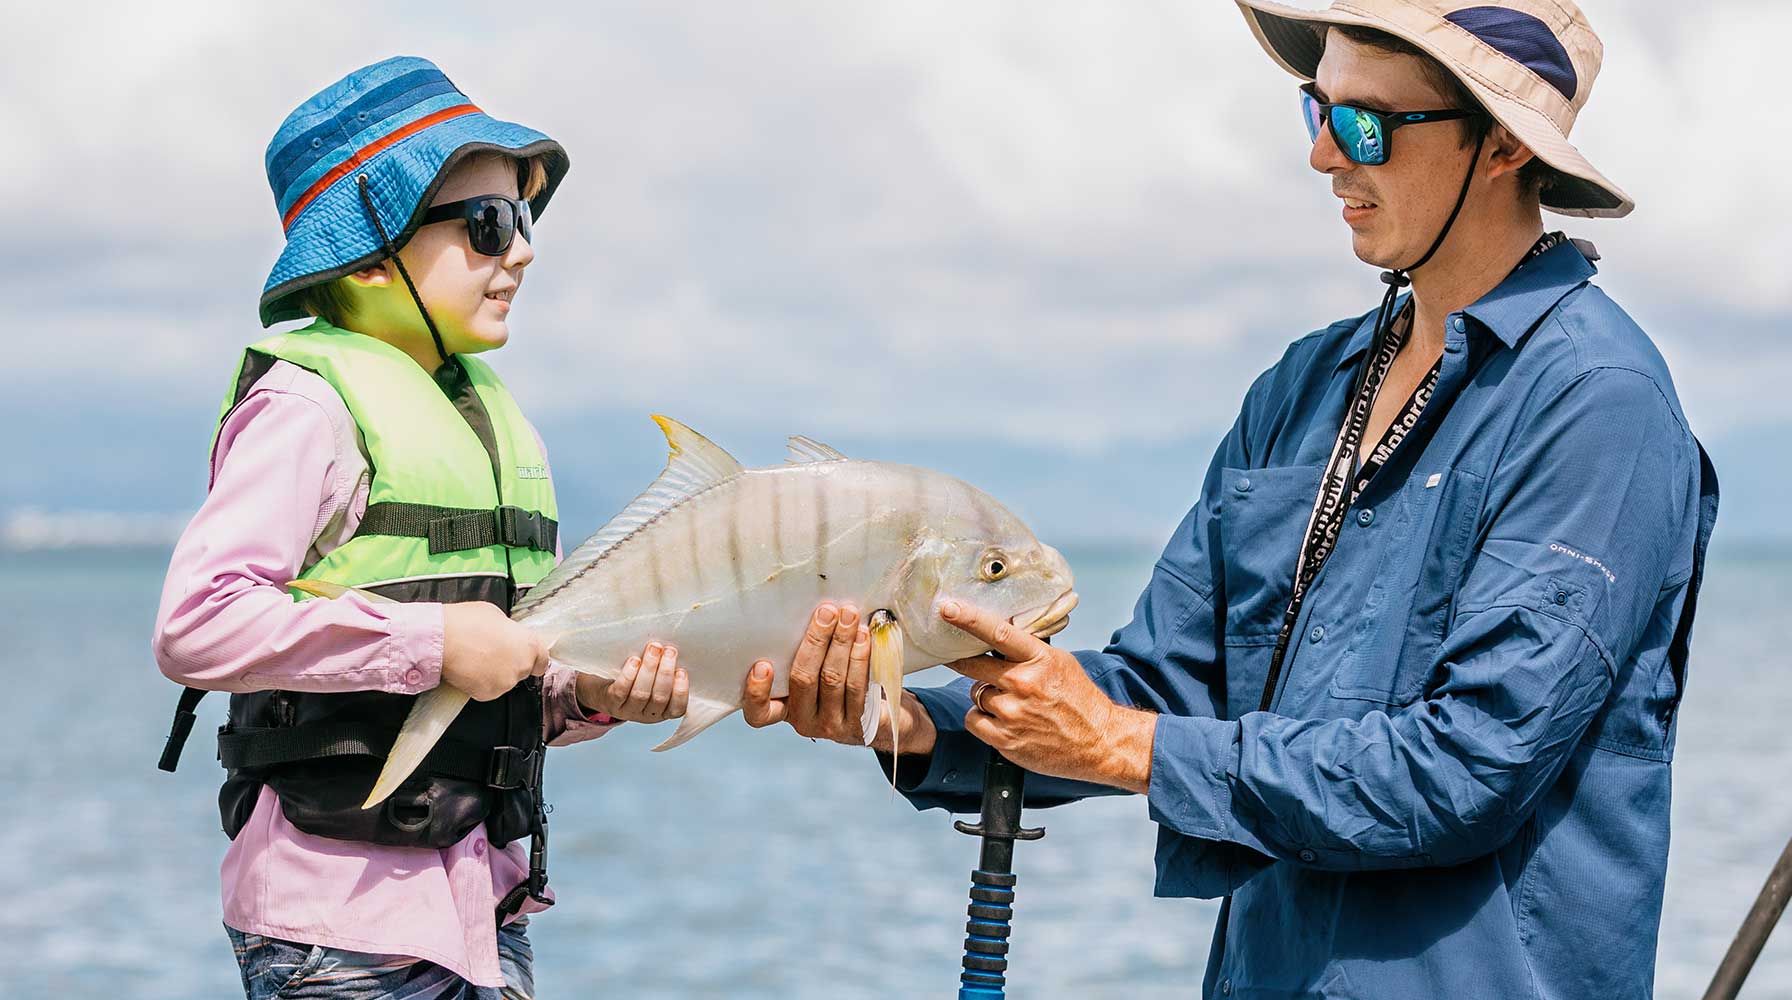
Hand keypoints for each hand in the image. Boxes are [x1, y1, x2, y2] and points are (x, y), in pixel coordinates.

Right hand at [441, 602, 548, 700]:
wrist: (442, 639)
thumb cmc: (466, 622)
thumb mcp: (496, 615)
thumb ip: (508, 630)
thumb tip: (506, 635)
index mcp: (529, 645)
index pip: (542, 661)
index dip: (532, 659)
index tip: (522, 656)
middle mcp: (522, 666)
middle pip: (521, 670)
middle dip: (509, 663)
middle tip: (490, 652)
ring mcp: (505, 682)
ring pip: (503, 681)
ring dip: (494, 673)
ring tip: (476, 659)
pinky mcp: (488, 694)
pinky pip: (487, 689)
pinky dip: (479, 683)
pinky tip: (469, 669)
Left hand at [574, 642, 689, 722]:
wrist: (603, 691)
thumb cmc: (636, 681)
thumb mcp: (654, 682)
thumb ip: (666, 672)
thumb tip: (675, 651)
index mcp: (663, 711)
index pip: (677, 708)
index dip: (681, 691)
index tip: (682, 671)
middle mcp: (647, 715)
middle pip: (659, 697)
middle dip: (665, 672)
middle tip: (669, 651)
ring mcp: (628, 711)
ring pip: (641, 693)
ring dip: (649, 669)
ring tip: (654, 648)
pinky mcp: (611, 703)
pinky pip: (621, 691)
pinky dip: (629, 675)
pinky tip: (635, 660)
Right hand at [741, 602, 936, 755]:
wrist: (878, 714)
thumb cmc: (835, 680)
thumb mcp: (814, 671)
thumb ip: (804, 652)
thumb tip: (813, 609)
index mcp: (783, 709)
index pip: (759, 713)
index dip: (756, 692)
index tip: (763, 664)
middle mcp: (804, 721)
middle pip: (803, 679)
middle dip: (816, 641)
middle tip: (826, 611)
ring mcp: (831, 726)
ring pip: (833, 680)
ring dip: (842, 642)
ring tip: (849, 616)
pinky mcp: (859, 724)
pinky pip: (858, 686)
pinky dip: (860, 656)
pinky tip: (864, 635)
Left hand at [939, 599, 1152, 792]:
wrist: (1099, 742)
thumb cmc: (1078, 700)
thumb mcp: (1059, 662)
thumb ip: (1027, 650)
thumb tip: (994, 635)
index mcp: (1039, 659)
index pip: (998, 632)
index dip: (968, 618)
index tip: (947, 608)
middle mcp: (1024, 684)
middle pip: (973, 665)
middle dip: (963, 661)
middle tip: (962, 660)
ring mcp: (1013, 713)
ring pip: (976, 693)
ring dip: (986, 696)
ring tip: (1012, 704)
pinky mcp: (1006, 739)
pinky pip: (974, 720)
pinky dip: (983, 719)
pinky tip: (1004, 721)